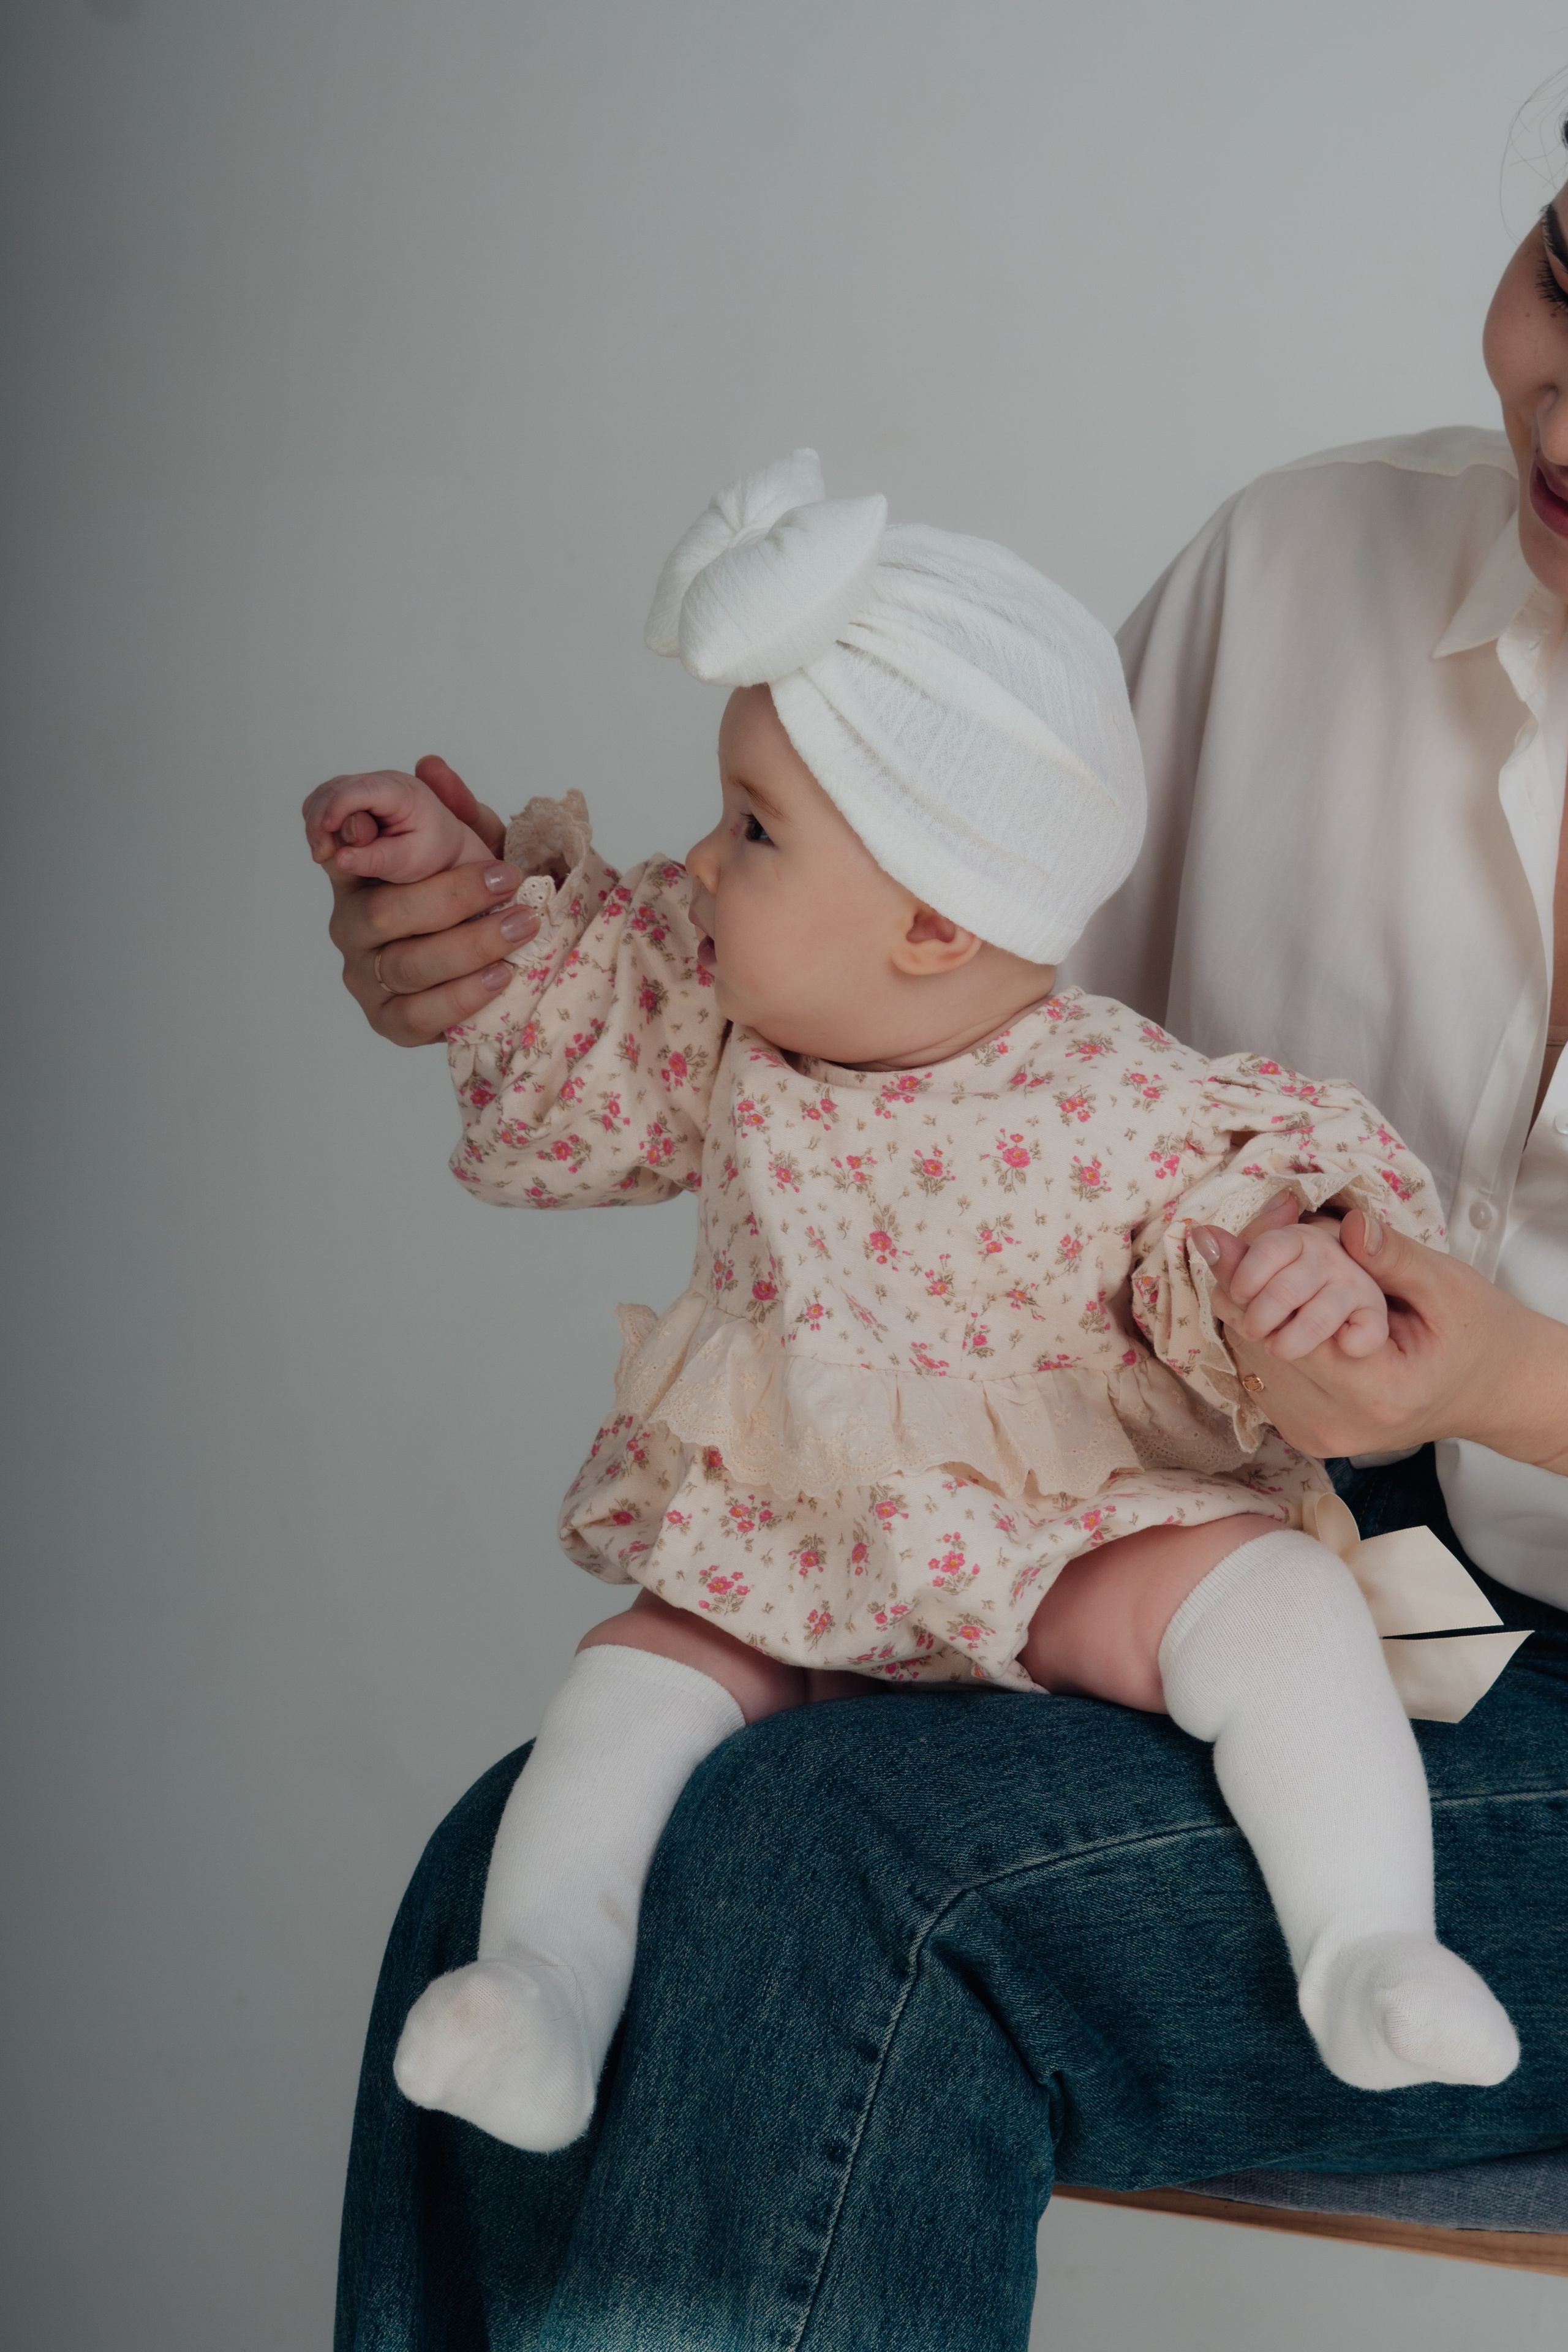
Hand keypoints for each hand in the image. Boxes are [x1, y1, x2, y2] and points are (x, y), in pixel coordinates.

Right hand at [313, 754, 537, 1044]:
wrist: (502, 960)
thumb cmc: (476, 897)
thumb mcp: (474, 848)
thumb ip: (457, 810)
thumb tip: (432, 766)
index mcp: (358, 873)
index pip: (338, 846)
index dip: (350, 833)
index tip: (382, 825)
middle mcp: (350, 925)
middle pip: (383, 913)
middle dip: (450, 895)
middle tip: (508, 880)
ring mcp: (365, 978)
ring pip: (406, 964)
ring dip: (471, 943)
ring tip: (521, 926)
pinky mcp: (387, 1022)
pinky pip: (418, 1015)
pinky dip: (463, 996)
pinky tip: (501, 975)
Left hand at [1193, 1195, 1567, 1472]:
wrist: (1494, 1390)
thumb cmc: (1478, 1334)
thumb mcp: (1445, 1285)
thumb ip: (1391, 1257)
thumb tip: (1347, 1222)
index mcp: (1377, 1394)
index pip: (1288, 1335)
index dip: (1246, 1282)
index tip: (1212, 1237)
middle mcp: (1340, 1427)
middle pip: (1258, 1348)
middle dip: (1241, 1290)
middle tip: (1229, 1240)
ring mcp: (1320, 1438)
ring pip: (1250, 1363)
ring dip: (1245, 1312)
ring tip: (1252, 1268)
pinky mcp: (1308, 1436)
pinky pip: (1262, 1379)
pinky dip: (1259, 1337)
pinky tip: (1273, 1306)